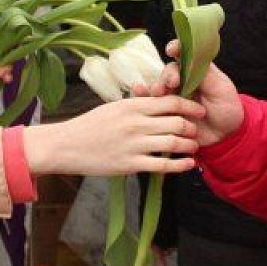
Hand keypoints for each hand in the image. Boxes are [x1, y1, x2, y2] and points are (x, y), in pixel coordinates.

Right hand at [23, 95, 205, 175]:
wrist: (67, 145)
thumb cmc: (91, 125)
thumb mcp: (114, 107)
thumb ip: (137, 104)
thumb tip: (158, 100)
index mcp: (132, 105)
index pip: (169, 101)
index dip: (189, 105)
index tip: (199, 110)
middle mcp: (136, 123)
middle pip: (176, 122)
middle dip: (191, 127)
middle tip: (196, 130)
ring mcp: (134, 144)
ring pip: (173, 143)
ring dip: (189, 145)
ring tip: (194, 147)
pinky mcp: (130, 164)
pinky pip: (162, 165)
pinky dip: (180, 165)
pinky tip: (189, 164)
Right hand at [130, 40, 243, 146]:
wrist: (226, 135)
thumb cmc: (226, 107)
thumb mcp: (220, 88)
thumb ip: (205, 73)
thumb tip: (189, 57)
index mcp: (195, 71)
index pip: (183, 55)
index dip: (176, 49)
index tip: (172, 50)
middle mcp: (182, 81)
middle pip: (168, 73)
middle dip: (167, 76)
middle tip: (172, 83)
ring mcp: (173, 98)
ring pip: (158, 87)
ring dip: (155, 87)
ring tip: (157, 92)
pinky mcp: (166, 113)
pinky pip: (152, 104)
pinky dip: (143, 97)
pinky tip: (138, 91)